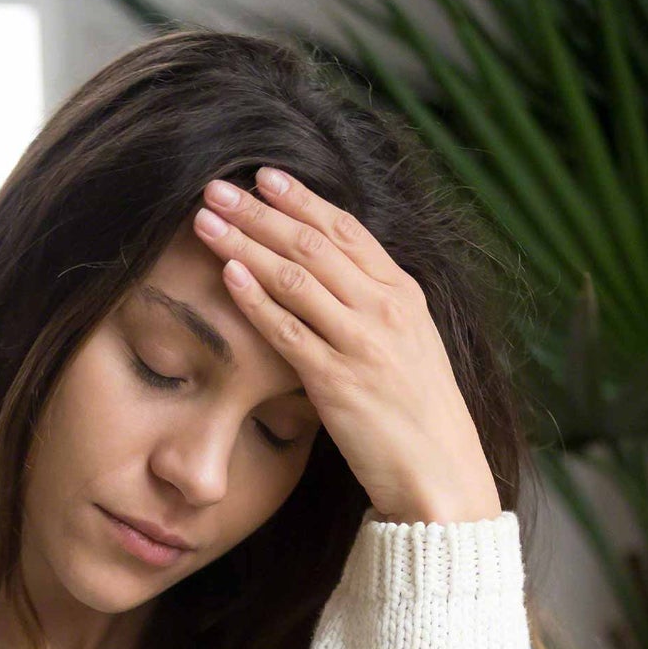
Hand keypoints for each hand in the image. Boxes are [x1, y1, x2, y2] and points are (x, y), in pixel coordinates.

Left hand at [192, 167, 502, 524]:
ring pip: (295, 278)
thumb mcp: (411, 343)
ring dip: (246, 245)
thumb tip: (333, 274)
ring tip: (207, 222)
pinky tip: (227, 275)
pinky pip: (288, 331)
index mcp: (404, 293)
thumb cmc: (420, 413)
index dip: (301, 199)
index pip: (346, 229)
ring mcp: (361, 343)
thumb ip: (375, 305)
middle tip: (215, 189)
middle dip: (259, 212)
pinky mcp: (337, 381)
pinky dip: (255, 300)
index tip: (263, 176)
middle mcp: (385, 309)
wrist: (440, 473)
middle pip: (313, 244)